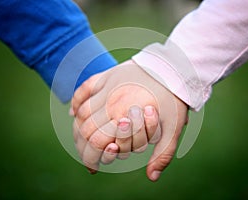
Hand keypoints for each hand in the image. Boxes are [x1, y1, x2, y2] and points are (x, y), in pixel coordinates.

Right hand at [72, 60, 187, 180]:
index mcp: (124, 117)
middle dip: (82, 147)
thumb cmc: (174, 100)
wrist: (175, 68)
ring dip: (77, 127)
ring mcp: (107, 87)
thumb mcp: (173, 129)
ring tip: (79, 139)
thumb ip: (162, 155)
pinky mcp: (107, 75)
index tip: (92, 167)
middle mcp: (110, 102)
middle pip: (84, 129)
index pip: (96, 142)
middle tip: (85, 156)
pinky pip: (85, 87)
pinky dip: (76, 100)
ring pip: (82, 111)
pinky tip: (73, 112)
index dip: (90, 158)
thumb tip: (152, 178)